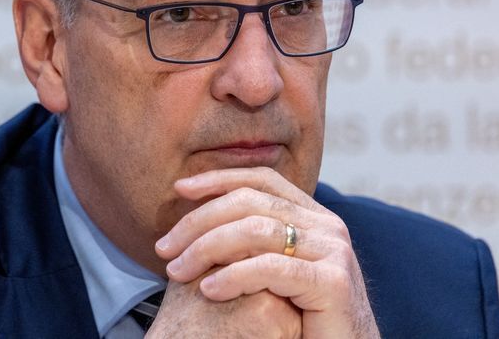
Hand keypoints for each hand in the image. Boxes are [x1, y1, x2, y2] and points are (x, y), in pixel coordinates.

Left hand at [154, 167, 379, 338]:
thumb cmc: (301, 321)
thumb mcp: (271, 272)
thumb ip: (248, 243)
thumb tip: (194, 223)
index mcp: (313, 216)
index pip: (261, 179)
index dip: (218, 179)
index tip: (180, 189)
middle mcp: (327, 225)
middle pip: (250, 202)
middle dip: (198, 221)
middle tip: (164, 248)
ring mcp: (334, 250)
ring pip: (255, 230)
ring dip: (206, 249)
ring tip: (177, 271)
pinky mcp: (333, 282)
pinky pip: (270, 268)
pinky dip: (233, 276)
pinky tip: (208, 290)